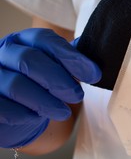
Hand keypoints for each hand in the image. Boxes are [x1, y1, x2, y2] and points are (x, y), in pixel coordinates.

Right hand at [0, 28, 100, 147]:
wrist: (18, 112)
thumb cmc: (41, 84)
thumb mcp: (58, 67)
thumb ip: (71, 58)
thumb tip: (91, 52)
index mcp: (24, 40)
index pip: (46, 40)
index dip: (72, 57)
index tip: (94, 74)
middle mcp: (3, 53)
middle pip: (30, 60)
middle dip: (59, 80)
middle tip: (78, 96)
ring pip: (16, 85)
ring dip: (46, 101)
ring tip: (63, 112)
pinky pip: (3, 108)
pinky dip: (25, 114)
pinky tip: (38, 118)